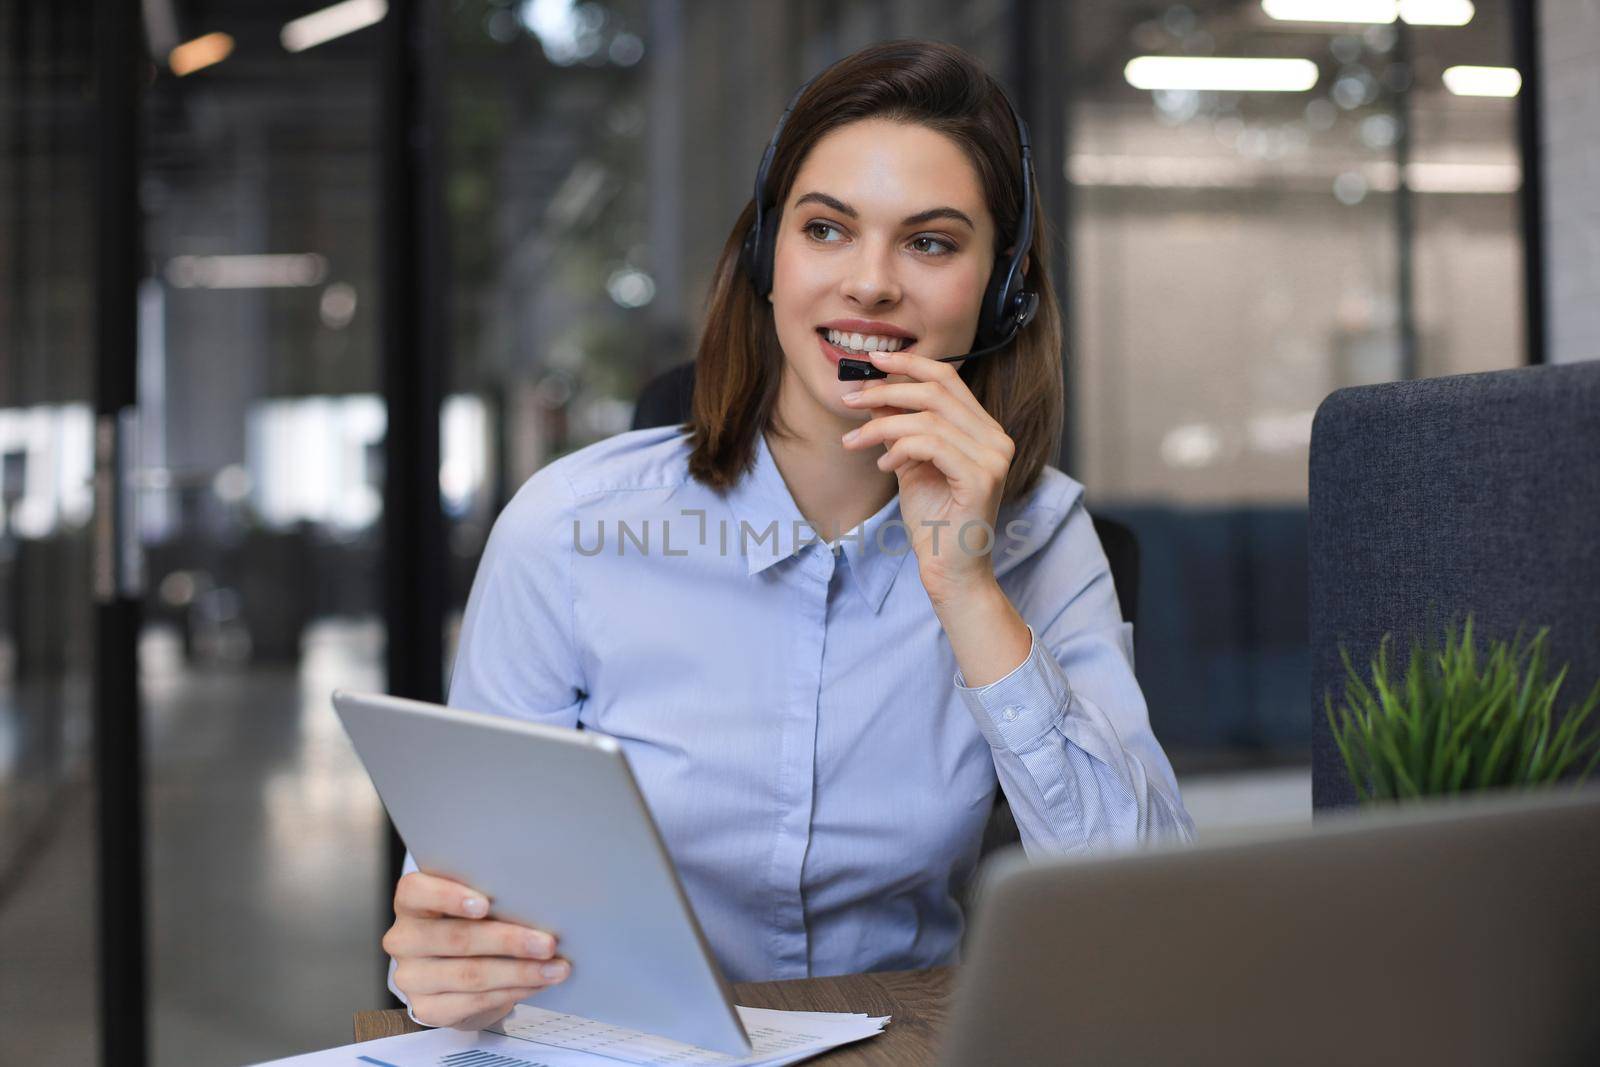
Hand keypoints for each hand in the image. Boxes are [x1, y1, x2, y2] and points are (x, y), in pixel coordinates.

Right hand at [384, 871, 571, 1029]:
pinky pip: (473, 1001)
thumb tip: (538, 900)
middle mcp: (404, 939)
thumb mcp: (473, 902)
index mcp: (411, 902)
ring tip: (554, 968)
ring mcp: (411, 977)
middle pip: (456, 938)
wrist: (456, 970)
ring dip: (520, 972)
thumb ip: (491, 896)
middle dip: (509, 941)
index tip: (485, 904)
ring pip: (470, 974)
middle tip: (548, 943)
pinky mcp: (426, 1008)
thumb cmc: (470, 922)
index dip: (449, 896)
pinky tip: (537, 984)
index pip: (416, 891)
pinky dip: (512, 992)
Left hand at [839, 347, 1013, 604]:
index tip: (871, 363)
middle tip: (850, 400)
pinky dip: (899, 448)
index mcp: (984, 430)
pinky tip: (882, 464)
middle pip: (937, 391)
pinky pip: (931, 445)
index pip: (948, 379)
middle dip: (886, 390)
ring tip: (854, 441)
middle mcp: (996, 439)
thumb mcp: (910, 463)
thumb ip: (899, 429)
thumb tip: (873, 394)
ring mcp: (993, 458)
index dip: (909, 364)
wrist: (949, 570)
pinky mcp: (981, 479)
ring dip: (881, 425)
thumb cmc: (933, 521)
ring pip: (928, 418)